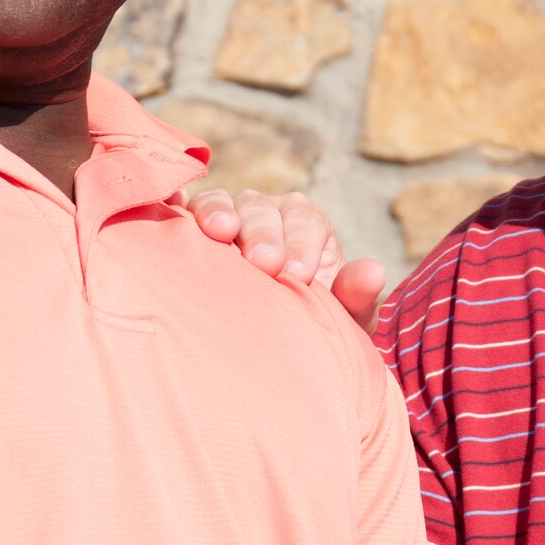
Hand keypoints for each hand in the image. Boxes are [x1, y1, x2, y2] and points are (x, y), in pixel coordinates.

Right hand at [187, 188, 385, 330]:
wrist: (272, 342)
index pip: (305, 221)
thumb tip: (374, 271)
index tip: (299, 275)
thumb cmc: (311, 325)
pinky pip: (181, 212)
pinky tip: (171, 213)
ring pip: (221, 203)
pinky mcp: (190, 231)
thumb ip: (357, 295)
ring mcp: (226, 217)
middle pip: (261, 209)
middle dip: (264, 234)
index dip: (302, 243)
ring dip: (218, 213)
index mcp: (306, 223)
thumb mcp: (343, 319)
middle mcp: (265, 212)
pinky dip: (176, 208)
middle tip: (265, 264)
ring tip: (220, 232)